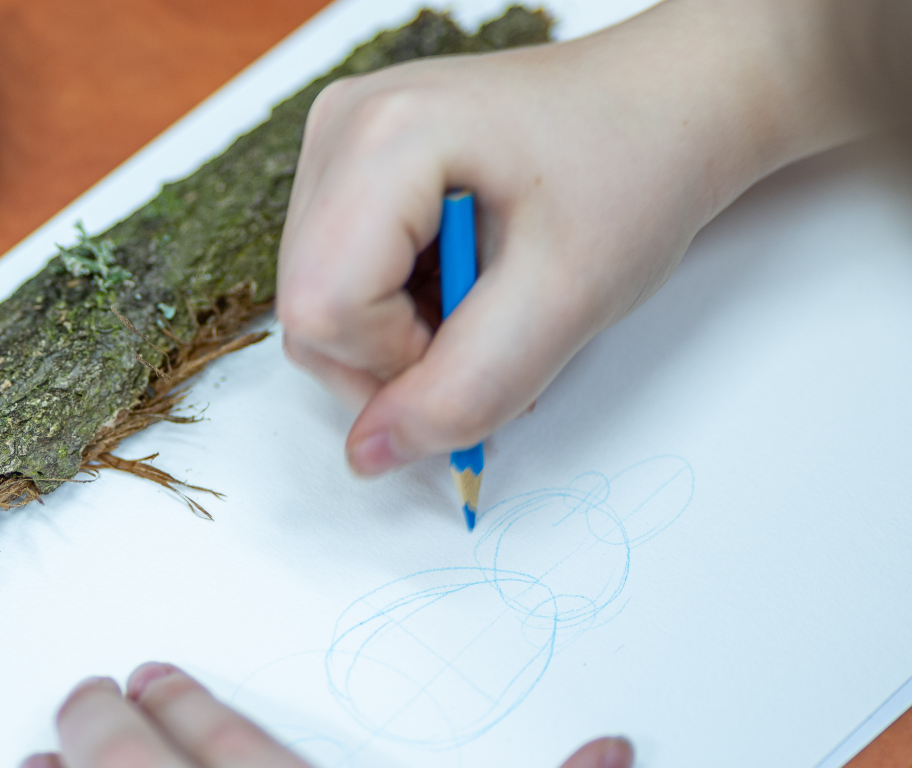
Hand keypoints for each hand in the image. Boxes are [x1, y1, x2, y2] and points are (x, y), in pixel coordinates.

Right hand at [276, 0, 877, 474]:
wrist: (669, 108)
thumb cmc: (637, 169)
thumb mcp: (566, 301)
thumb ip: (465, 390)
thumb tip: (370, 453)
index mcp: (384, 134)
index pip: (322, 308)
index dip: (398, 361)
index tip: (486, 334)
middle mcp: (340, 128)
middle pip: (306, 312)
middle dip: (396, 356)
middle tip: (493, 324)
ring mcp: (336, 145)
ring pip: (316, 306)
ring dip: (399, 339)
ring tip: (485, 298)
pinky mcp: (346, 169)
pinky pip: (334, 282)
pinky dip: (397, 312)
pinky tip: (461, 278)